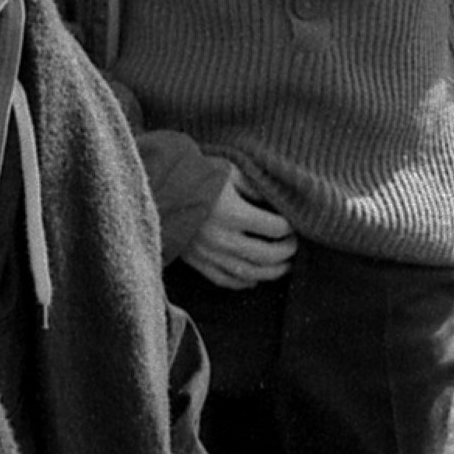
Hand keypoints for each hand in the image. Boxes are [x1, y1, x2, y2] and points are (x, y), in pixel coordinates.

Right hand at [187, 174, 296, 290]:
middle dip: (287, 252)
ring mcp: (210, 255)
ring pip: (250, 274)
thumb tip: (277, 201)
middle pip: (267, 255)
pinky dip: (243, 282)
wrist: (158, 190)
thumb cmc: (197, 176)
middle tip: (294, 245)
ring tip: (284, 266)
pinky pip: (225, 281)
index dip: (290, 227)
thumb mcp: (229, 172)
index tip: (294, 224)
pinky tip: (255, 278)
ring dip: (272, 272)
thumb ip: (255, 187)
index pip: (274, 228)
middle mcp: (223, 239)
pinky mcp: (198, 263)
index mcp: (233, 214)